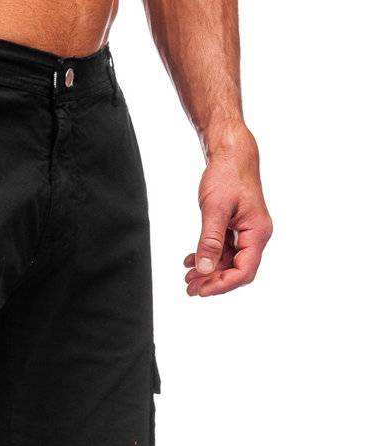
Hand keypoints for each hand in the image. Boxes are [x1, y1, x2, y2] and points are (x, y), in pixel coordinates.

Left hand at [184, 126, 272, 297]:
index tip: (201, 291)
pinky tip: (190, 261)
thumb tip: (204, 269)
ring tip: (187, 277)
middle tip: (189, 288)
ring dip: (208, 271)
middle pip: (237, 270)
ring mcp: (246, 233)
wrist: (230, 154)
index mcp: (258, 232)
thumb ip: (210, 241)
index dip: (222, 284)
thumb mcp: (214, 209)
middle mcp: (256, 235)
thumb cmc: (227, 175)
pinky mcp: (236, 228)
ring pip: (228, 262)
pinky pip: (224, 250)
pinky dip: (208, 257)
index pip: (244, 271)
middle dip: (213, 281)